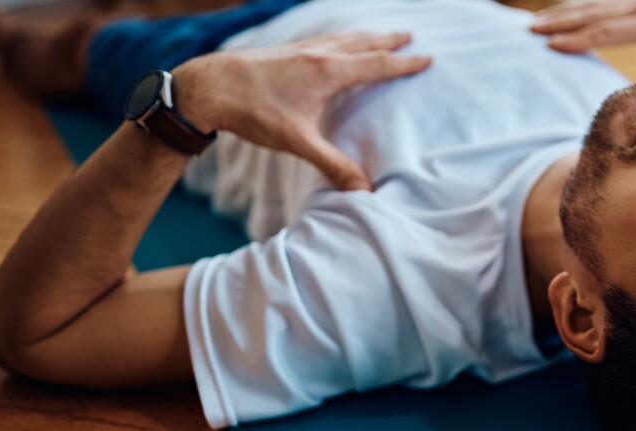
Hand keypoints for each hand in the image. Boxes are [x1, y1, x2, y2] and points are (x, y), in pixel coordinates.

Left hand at [174, 32, 430, 190]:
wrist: (208, 87)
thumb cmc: (253, 112)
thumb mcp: (297, 142)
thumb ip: (333, 164)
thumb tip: (363, 191)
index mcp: (328, 71)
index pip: (377, 65)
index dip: (404, 63)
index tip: (427, 58)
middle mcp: (317, 53)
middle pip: (363, 43)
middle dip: (388, 40)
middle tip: (410, 34)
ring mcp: (299, 49)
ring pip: (341, 37)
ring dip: (364, 35)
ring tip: (378, 34)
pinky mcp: (283, 51)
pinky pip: (321, 38)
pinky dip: (338, 38)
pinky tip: (331, 43)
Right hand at [530, 1, 635, 106]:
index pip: (611, 31)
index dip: (580, 38)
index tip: (552, 45)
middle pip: (596, 12)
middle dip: (562, 21)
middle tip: (531, 30)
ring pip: (595, 3)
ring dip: (563, 13)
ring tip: (533, 23)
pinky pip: (601, 2)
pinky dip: (576, 9)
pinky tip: (555, 15)